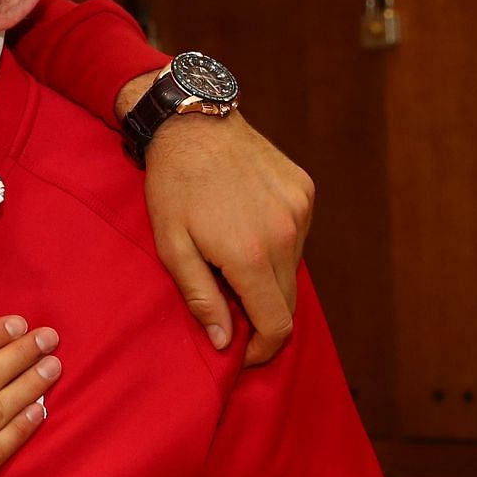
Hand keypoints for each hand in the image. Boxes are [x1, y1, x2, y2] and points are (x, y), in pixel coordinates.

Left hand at [122, 70, 312, 363]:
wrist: (192, 123)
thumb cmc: (172, 186)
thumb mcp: (171, 247)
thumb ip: (201, 298)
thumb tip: (225, 342)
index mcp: (250, 254)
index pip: (276, 323)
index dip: (263, 349)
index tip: (244, 354)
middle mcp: (285, 233)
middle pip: (288, 300)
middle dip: (263, 315)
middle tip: (230, 309)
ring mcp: (300, 209)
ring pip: (294, 268)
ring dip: (269, 278)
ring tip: (231, 259)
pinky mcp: (305, 191)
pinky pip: (298, 236)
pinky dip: (277, 245)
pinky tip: (246, 227)